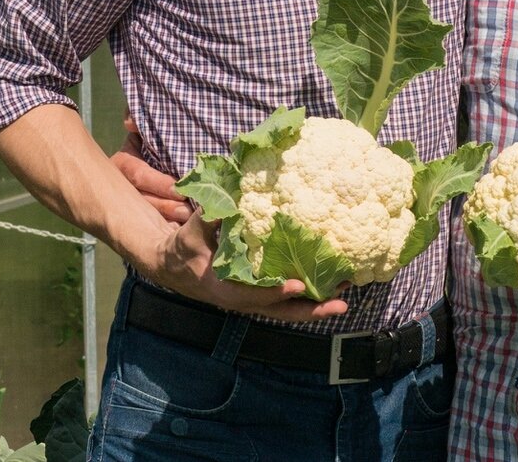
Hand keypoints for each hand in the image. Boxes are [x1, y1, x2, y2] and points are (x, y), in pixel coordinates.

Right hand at [111, 129, 192, 223]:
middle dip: (165, 207)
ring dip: (169, 219)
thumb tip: (130, 121)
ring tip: (190, 220)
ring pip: (149, 215)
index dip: (157, 182)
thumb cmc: (158, 135)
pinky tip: (186, 232)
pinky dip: (170, 229)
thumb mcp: (146, 126)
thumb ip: (136, 116)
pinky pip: (156, 225)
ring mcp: (133, 204)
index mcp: (123, 163)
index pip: (138, 174)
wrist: (168, 147)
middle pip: (143, 200)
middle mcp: (124, 186)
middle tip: (187, 211)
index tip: (177, 187)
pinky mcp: (146, 216)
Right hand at [138, 208, 349, 322]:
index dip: (274, 292)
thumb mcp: (188, 235)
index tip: (298, 285)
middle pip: (280, 311)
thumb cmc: (182, 249)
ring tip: (345, 293)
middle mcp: (241, 300)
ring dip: (316, 303)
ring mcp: (252, 299)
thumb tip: (220, 206)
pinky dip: (307, 294)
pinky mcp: (258, 292)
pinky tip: (329, 284)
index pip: (252, 296)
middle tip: (341, 304)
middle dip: (311, 309)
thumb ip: (205, 220)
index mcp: (223, 289)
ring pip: (287, 308)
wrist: (172, 267)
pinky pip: (285, 300)